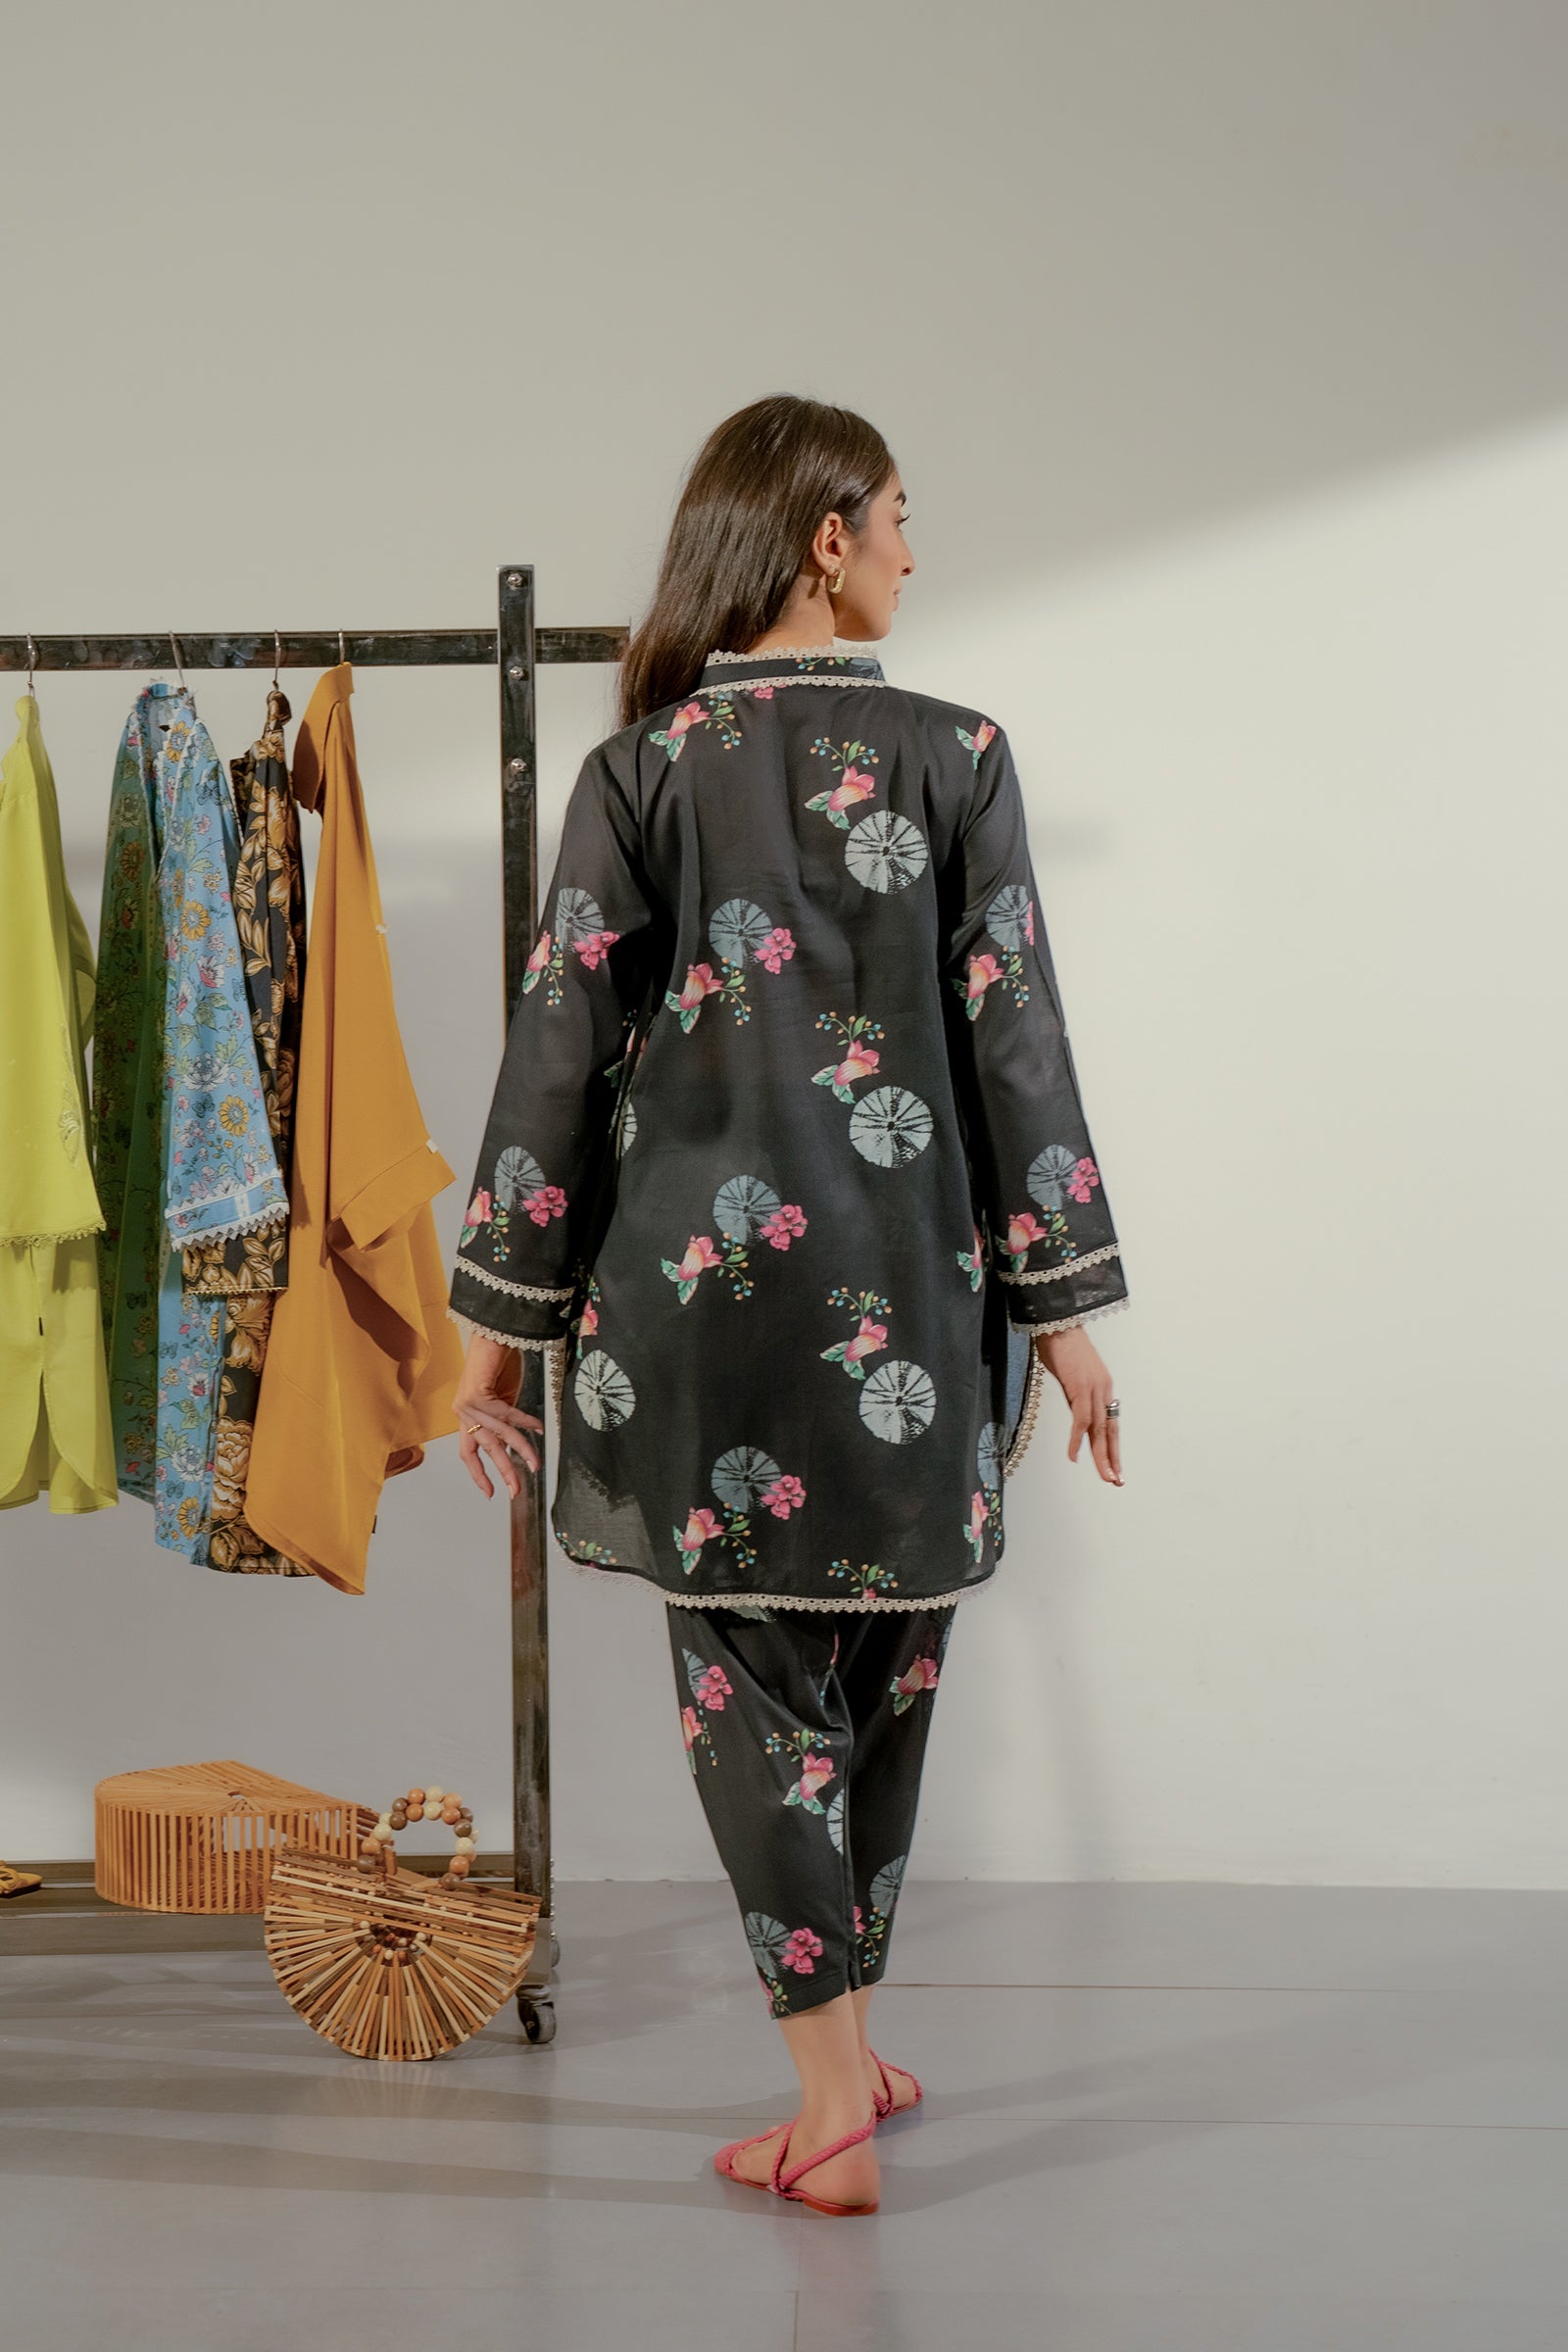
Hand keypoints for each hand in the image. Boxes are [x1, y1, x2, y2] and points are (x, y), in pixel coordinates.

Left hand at [454, 1335, 544, 1500]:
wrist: (489, 1337)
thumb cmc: (494, 1366)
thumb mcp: (498, 1400)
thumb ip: (501, 1422)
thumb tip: (515, 1446)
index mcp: (465, 1417)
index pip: (468, 1454)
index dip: (478, 1474)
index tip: (489, 1492)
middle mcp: (463, 1412)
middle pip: (486, 1449)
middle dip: (503, 1471)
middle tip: (515, 1489)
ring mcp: (468, 1404)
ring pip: (499, 1435)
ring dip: (520, 1451)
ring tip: (535, 1465)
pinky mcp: (477, 1394)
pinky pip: (508, 1413)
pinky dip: (526, 1421)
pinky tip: (539, 1429)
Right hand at [1033, 1326, 1122, 1485]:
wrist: (1056, 1321)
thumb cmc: (1059, 1345)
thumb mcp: (1070, 1376)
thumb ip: (1075, 1396)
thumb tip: (1075, 1415)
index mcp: (1103, 1387)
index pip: (1110, 1424)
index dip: (1112, 1448)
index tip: (1114, 1468)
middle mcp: (1103, 1389)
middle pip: (1109, 1431)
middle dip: (1112, 1458)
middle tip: (1116, 1480)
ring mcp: (1093, 1388)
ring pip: (1099, 1430)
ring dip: (1101, 1456)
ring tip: (1105, 1477)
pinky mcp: (1080, 1387)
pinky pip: (1080, 1420)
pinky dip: (1076, 1440)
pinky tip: (1073, 1457)